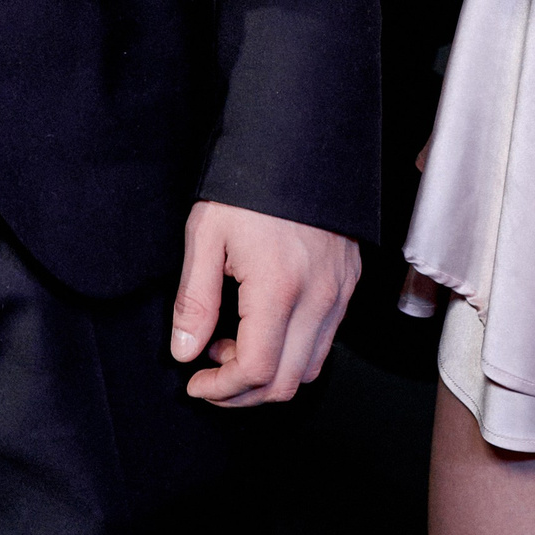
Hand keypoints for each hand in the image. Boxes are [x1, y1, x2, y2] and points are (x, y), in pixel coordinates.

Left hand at [170, 201, 360, 405]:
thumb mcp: (207, 234)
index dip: (221, 390)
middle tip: (211, 374)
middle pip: (288, 382)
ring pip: (312, 366)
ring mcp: (340, 290)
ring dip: (271, 374)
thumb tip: (185, 351)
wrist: (299, 140)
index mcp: (279, 287)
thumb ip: (195, 299)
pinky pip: (326, 338)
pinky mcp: (349, 281)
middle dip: (244, 393)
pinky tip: (265, 324)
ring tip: (234, 343)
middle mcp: (319, 296)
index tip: (195, 383)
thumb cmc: (249, 184)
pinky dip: (295, 350)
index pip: (256, 370)